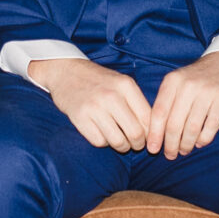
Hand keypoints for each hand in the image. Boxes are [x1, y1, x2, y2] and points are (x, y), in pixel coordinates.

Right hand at [31, 57, 150, 150]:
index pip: (148, 119)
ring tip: (120, 142)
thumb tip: (152, 131)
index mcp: (126, 86)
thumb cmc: (99, 81)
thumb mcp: (121, 83)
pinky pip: (99, 141)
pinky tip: (103, 134)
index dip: (151, 134)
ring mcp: (94, 107)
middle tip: (135, 144)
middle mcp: (112, 96)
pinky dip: (103, 142)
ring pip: (118, 141)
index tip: (147, 138)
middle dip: (138, 144)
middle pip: (135, 133)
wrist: (66, 71)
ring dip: (121, 146)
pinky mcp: (80, 117)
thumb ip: (137, 103)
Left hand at [146, 49, 218, 157]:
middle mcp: (187, 86)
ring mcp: (206, 92)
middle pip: (174, 124)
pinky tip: (200, 143)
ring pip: (192, 128)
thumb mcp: (177, 83)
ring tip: (184, 150)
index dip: (155, 134)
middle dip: (171, 144)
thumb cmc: (196, 78)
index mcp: (172, 82)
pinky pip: (211, 126)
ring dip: (187, 144)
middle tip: (170, 155)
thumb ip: (166, 103)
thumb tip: (154, 134)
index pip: (159, 113)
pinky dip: (204, 139)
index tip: (152, 149)